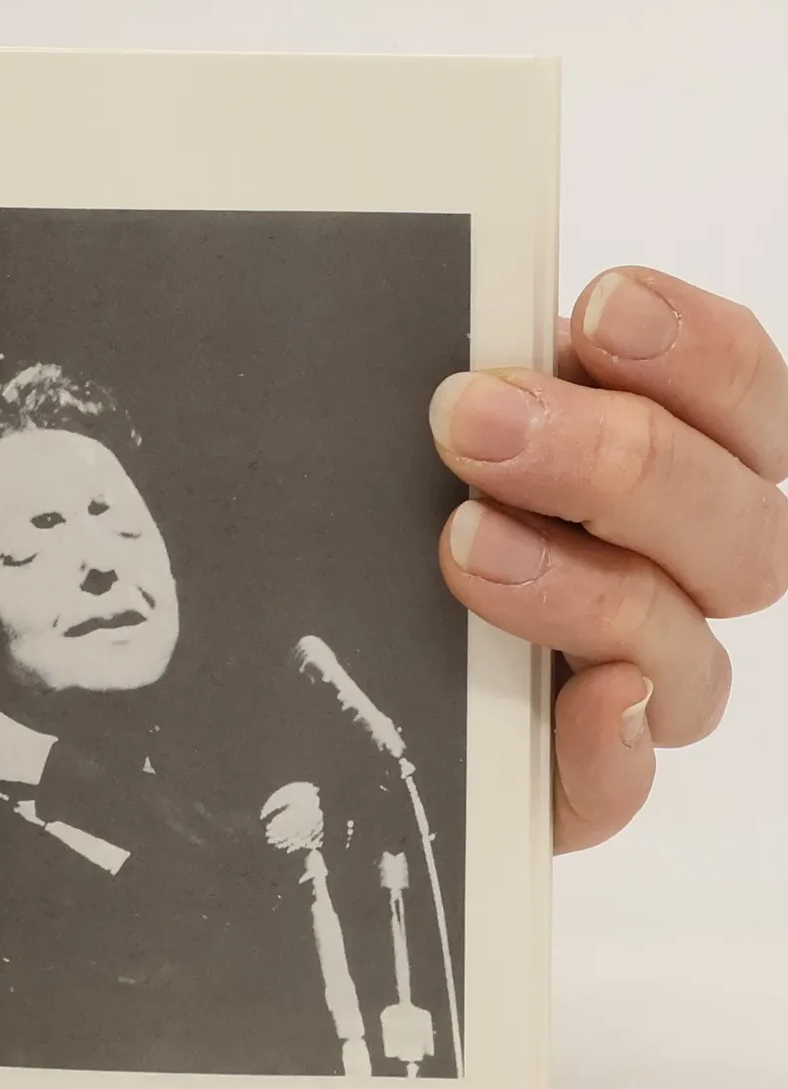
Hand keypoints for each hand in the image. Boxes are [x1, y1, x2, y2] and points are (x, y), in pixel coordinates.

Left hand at [428, 269, 787, 851]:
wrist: (345, 676)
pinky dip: (608, 742)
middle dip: (614, 459)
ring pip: (684, 647)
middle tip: (480, 424)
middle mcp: (682, 574)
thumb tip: (461, 356)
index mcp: (675, 462)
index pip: (744, 399)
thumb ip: (482, 394)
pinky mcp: (581, 781)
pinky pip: (624, 781)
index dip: (696, 352)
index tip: (604, 306)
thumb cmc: (403, 516)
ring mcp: (642, 684)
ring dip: (585, 586)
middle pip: (733, 525)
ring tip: (466, 543)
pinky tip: (584, 698)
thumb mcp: (436, 440)